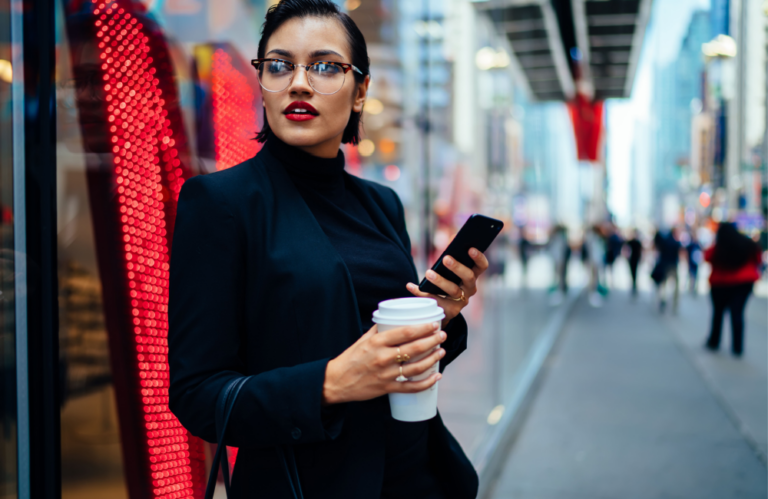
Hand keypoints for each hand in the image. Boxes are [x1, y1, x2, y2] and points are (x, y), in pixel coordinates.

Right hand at [322, 322, 446, 404]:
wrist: (337, 381)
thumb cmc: (350, 358)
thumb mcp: (363, 339)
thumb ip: (379, 330)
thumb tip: (394, 319)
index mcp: (377, 342)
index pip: (404, 332)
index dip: (422, 328)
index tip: (434, 324)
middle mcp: (382, 357)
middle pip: (414, 348)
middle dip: (432, 341)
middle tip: (442, 335)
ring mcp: (386, 374)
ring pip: (416, 367)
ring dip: (432, 359)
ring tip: (441, 352)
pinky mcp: (387, 388)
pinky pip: (411, 387)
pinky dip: (426, 383)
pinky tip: (436, 377)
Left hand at [406, 247, 488, 326]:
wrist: (443, 308)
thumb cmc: (447, 282)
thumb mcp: (450, 269)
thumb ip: (453, 254)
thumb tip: (452, 238)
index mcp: (472, 276)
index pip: (481, 266)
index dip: (479, 258)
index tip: (470, 248)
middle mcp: (470, 289)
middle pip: (468, 277)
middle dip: (458, 267)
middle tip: (446, 258)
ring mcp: (461, 301)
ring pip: (453, 290)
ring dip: (440, 281)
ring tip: (428, 273)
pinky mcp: (449, 311)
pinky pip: (434, 301)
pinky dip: (421, 292)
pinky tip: (411, 285)